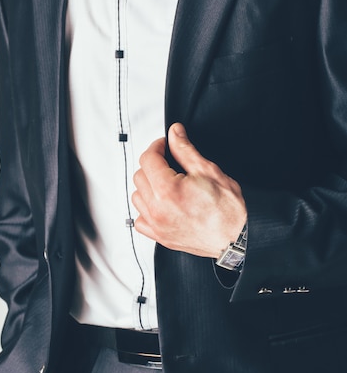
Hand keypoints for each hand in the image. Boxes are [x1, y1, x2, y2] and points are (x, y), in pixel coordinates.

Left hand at [132, 123, 246, 257]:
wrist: (235, 238)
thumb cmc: (228, 210)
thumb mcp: (208, 170)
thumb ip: (185, 149)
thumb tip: (175, 134)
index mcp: (168, 190)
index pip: (148, 159)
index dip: (157, 147)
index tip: (165, 145)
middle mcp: (158, 209)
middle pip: (140, 176)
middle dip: (153, 165)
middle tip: (169, 163)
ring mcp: (157, 225)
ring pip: (137, 196)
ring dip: (148, 186)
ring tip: (166, 183)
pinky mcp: (160, 237)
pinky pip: (140, 220)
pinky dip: (146, 210)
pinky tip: (160, 205)